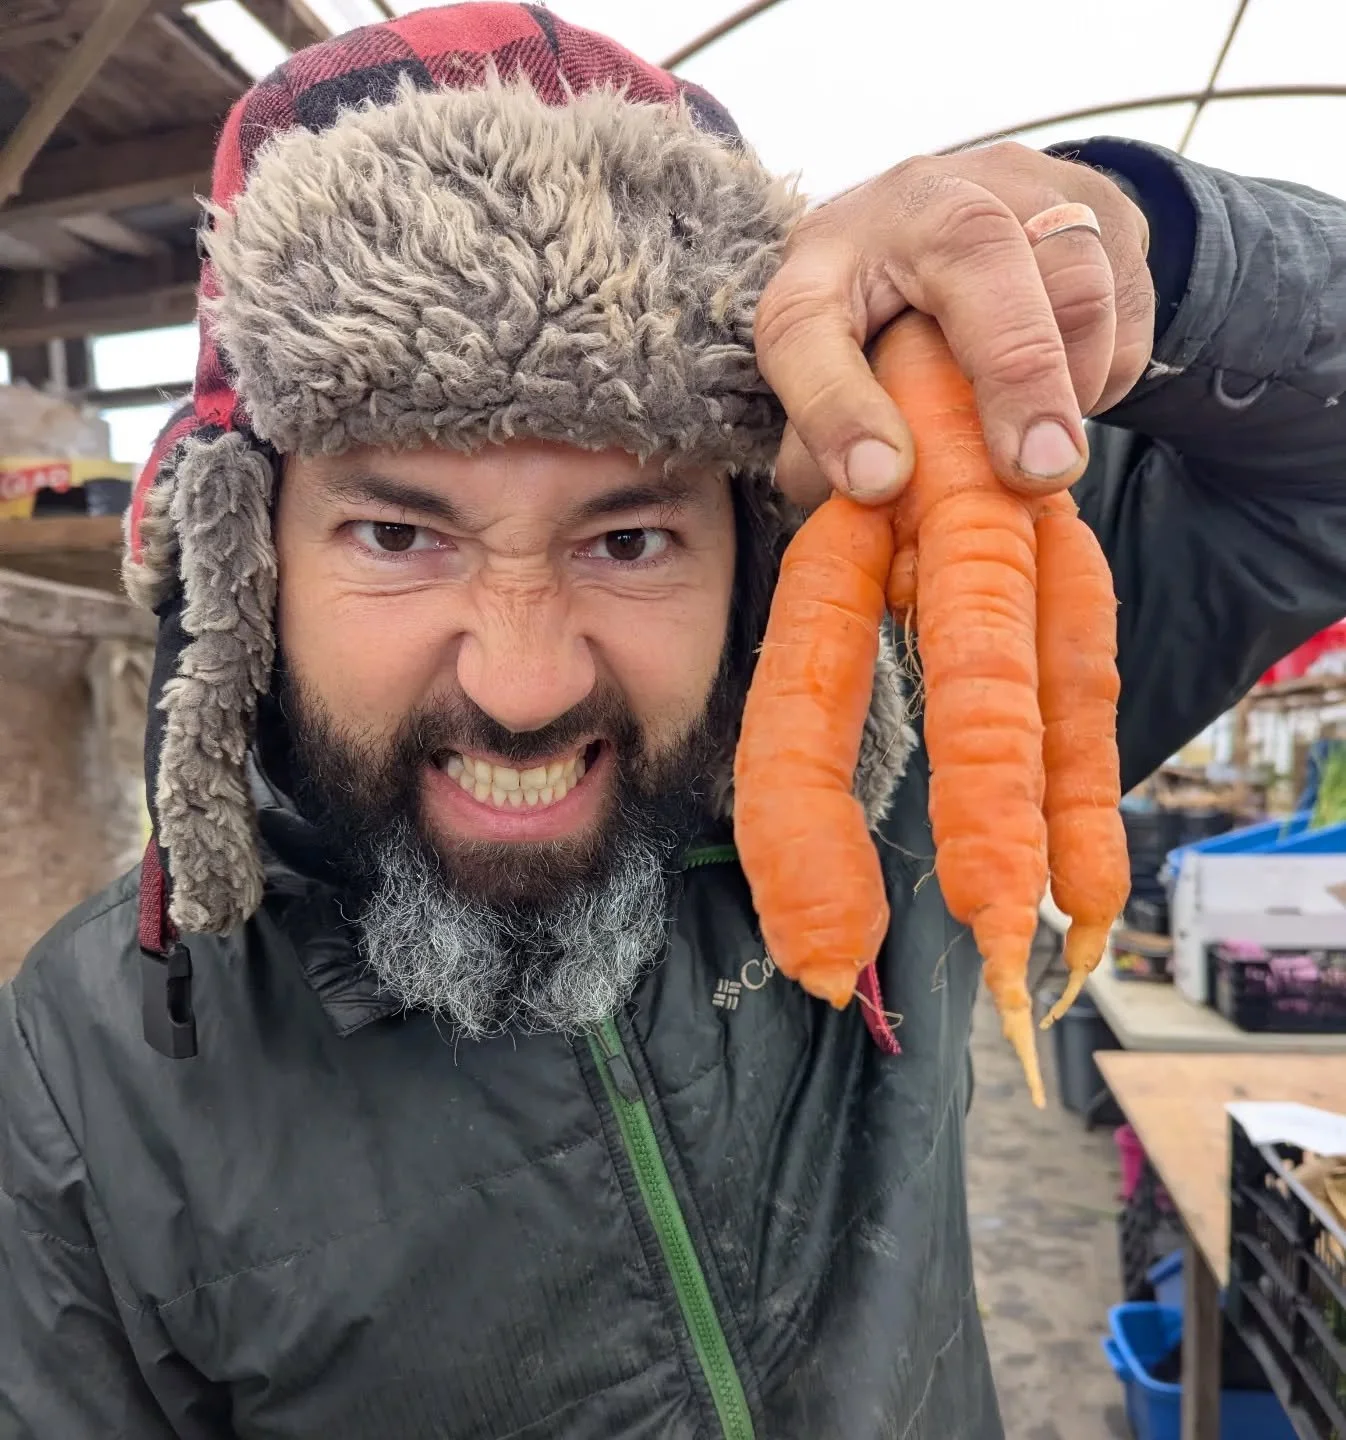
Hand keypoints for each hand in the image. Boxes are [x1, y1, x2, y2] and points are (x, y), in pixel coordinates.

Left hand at [753, 141, 1154, 507]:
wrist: (961, 224)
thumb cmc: (876, 322)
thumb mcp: (832, 380)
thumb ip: (826, 449)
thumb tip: (868, 504)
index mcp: (822, 257)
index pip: (806, 321)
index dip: (837, 406)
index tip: (879, 482)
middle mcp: (914, 201)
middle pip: (975, 251)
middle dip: (1014, 371)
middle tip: (1035, 470)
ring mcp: (1015, 186)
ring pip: (1074, 276)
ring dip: (1071, 383)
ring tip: (1042, 441)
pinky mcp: (1098, 202)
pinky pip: (1129, 304)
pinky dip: (1106, 375)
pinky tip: (1068, 394)